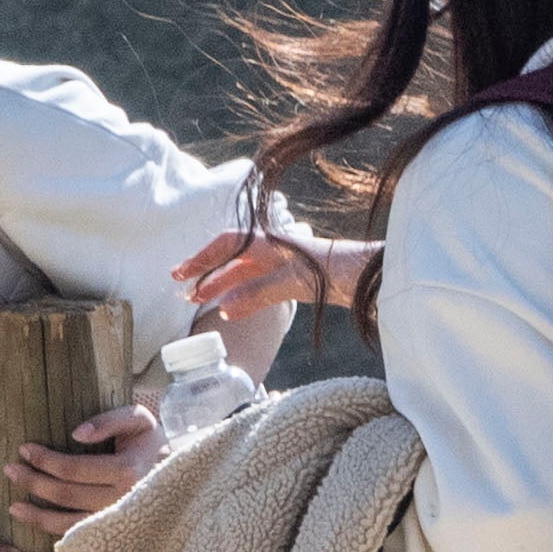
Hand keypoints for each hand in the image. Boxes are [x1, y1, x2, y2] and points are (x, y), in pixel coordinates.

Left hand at [0, 401, 162, 541]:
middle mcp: (122, 500)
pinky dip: (55, 530)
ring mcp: (118, 520)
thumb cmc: (152, 442)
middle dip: (34, 483)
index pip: (74, 468)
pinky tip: (36, 523)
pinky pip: (80, 534)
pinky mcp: (115, 533)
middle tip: (10, 470)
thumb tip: (76, 434)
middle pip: (66, 494)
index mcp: (128, 471)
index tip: (25, 449)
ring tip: (13, 507)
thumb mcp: (138, 420)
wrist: (179, 473)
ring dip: (37, 515)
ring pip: (69, 522)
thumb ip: (109, 420)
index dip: (45, 460)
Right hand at [177, 220, 357, 350]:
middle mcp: (273, 250)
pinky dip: (243, 295)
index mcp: (270, 243)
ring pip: (244, 274)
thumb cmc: (336, 269)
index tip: (180, 274)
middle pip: (232, 260)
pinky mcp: (294, 279)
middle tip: (185, 293)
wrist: (371, 276)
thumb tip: (224, 308)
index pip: (227, 245)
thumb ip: (258, 293)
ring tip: (201, 301)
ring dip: (223, 286)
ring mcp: (284, 265)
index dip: (202, 258)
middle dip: (208, 274)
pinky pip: (259, 285)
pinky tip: (234, 308)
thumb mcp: (294, 281)